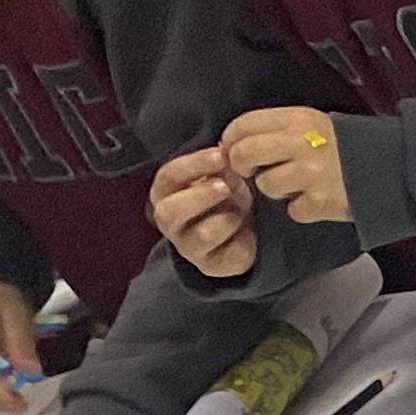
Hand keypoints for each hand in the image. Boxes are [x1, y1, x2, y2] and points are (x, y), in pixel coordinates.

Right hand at [149, 150, 253, 277]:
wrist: (240, 230)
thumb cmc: (224, 196)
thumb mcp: (221, 175)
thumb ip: (219, 165)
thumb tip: (226, 148)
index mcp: (166, 193)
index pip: (169, 176)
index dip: (194, 165)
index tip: (221, 155)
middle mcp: (170, 221)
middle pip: (171, 211)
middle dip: (200, 196)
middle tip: (226, 186)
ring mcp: (188, 246)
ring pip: (201, 235)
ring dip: (227, 219)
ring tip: (242, 211)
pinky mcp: (212, 266)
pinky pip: (228, 255)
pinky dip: (244, 241)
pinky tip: (249, 233)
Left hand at [220, 107, 347, 229]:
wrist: (398, 168)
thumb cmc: (351, 147)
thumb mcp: (315, 124)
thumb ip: (279, 129)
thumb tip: (237, 143)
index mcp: (298, 119)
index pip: (243, 125)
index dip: (231, 140)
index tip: (235, 150)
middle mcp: (302, 143)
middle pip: (245, 154)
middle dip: (242, 166)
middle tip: (253, 172)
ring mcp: (312, 174)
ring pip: (266, 185)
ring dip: (276, 190)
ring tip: (296, 186)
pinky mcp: (323, 202)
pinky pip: (293, 210)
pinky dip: (302, 209)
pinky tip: (317, 199)